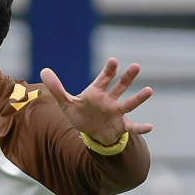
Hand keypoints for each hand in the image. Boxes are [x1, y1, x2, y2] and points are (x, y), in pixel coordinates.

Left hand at [39, 58, 153, 145]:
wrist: (91, 133)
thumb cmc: (81, 115)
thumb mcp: (66, 103)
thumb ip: (57, 88)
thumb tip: (44, 70)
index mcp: (97, 92)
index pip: (104, 78)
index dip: (109, 70)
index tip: (113, 61)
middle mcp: (109, 100)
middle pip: (120, 86)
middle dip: (127, 77)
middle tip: (136, 66)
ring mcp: (116, 112)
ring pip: (129, 103)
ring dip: (139, 98)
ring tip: (149, 90)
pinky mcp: (120, 125)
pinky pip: (132, 127)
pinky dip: (140, 128)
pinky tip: (150, 127)